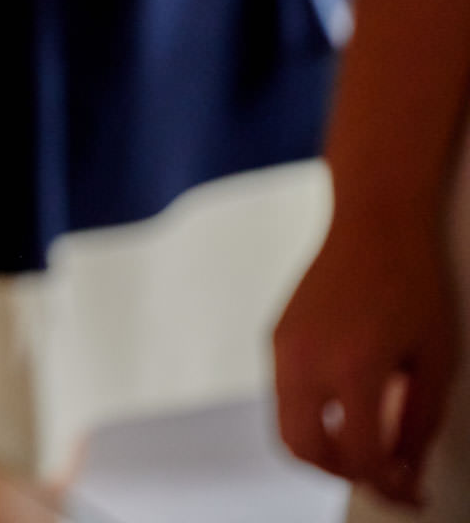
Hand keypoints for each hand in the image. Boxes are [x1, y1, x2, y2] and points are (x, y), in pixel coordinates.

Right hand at [273, 203, 458, 506]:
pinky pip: (283, 395)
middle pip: (303, 449)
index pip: (359, 454)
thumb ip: (419, 422)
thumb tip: (405, 467)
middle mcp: (306, 358)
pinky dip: (311, 416)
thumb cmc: (414, 280)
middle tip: (380, 475)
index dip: (388, 483)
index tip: (409, 489)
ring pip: (285, 425)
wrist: (377, 222)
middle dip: (343, 473)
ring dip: (322, 447)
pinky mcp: (276, 336)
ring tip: (364, 443)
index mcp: (352, 366)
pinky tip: (348, 405)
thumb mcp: (437, 361)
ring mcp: (284, 346)